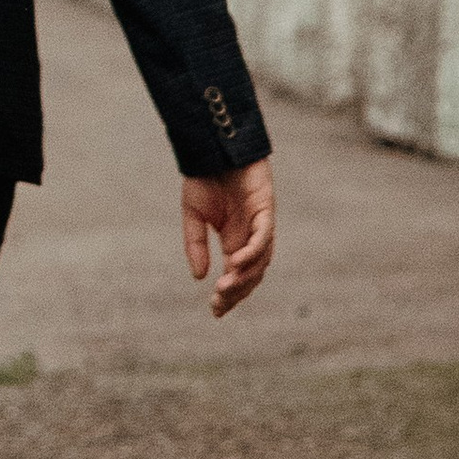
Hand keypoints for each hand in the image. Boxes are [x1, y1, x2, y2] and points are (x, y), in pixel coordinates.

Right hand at [182, 159, 275, 318]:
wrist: (214, 147)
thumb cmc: (205, 178)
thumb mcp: (193, 216)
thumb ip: (195, 245)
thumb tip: (198, 277)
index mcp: (234, 240)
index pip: (236, 275)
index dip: (229, 295)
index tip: (215, 311)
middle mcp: (250, 237)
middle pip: (251, 275)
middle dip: (236, 292)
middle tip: (219, 303)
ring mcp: (260, 224)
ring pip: (260, 261)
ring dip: (244, 277)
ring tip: (225, 288)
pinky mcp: (266, 210)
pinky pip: (263, 237)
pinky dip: (252, 252)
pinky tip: (235, 262)